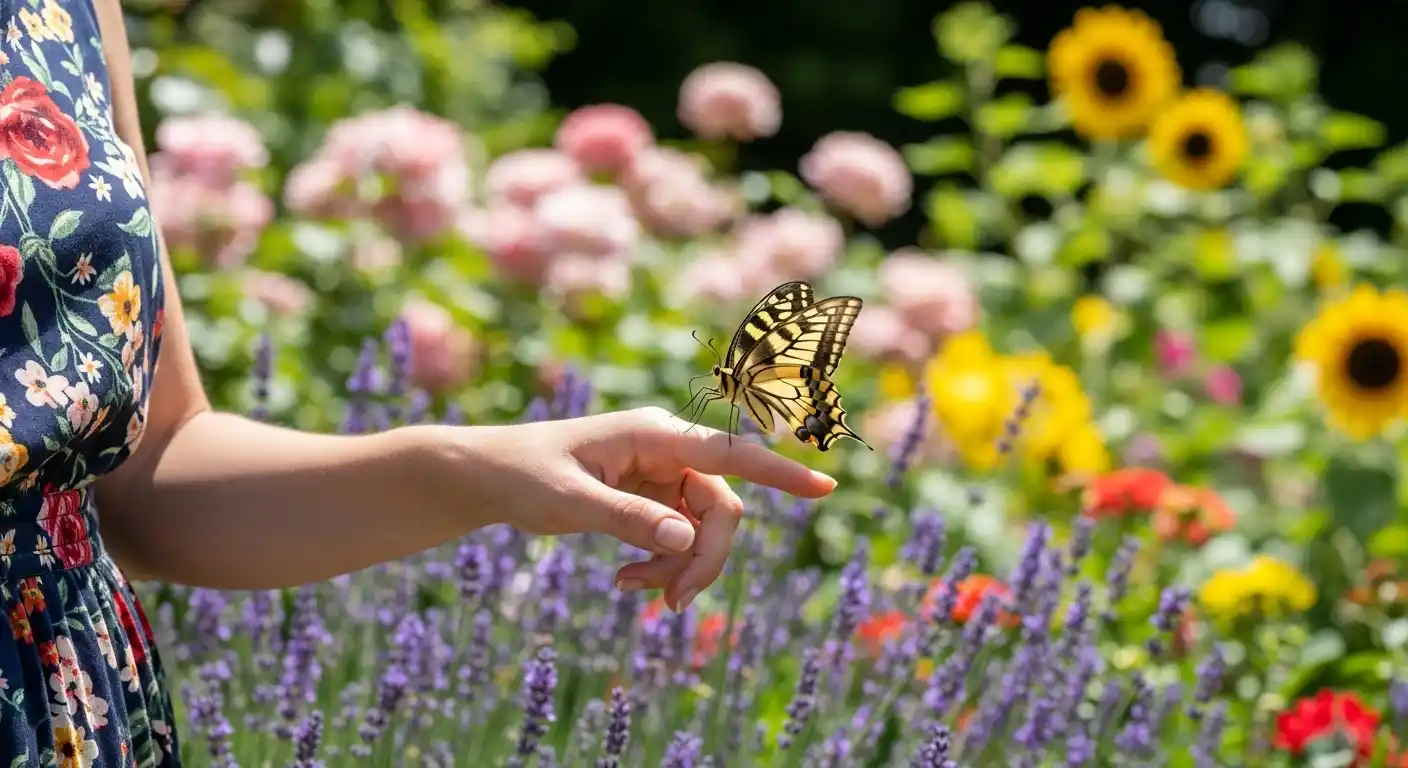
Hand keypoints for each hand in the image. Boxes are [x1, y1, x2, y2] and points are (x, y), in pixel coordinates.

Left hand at [463, 406, 835, 611]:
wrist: (489, 477)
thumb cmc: (523, 476)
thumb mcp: (568, 501)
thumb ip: (627, 518)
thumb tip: (684, 537)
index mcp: (653, 433)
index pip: (730, 454)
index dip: (779, 471)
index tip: (825, 487)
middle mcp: (667, 450)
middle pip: (722, 508)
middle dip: (705, 558)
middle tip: (670, 605)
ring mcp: (662, 475)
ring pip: (704, 529)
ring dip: (681, 567)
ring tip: (631, 590)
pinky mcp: (652, 498)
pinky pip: (680, 538)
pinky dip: (662, 566)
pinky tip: (625, 582)